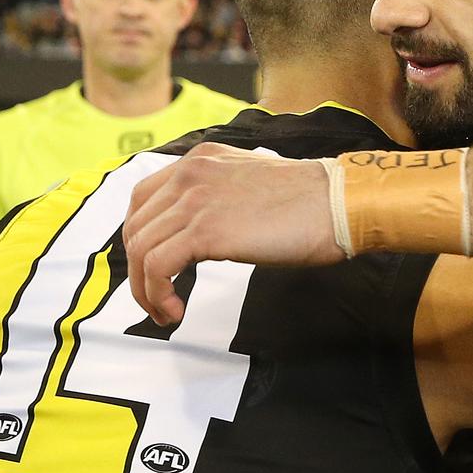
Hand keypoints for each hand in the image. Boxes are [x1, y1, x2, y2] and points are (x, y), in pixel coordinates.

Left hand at [123, 142, 342, 324]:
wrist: (337, 204)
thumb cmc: (308, 204)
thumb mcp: (250, 186)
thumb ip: (218, 197)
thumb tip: (201, 234)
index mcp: (201, 160)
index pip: (143, 198)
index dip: (139, 238)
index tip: (153, 268)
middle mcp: (190, 173)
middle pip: (135, 227)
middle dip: (137, 271)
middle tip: (157, 300)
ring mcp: (195, 200)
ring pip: (140, 250)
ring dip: (146, 290)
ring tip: (166, 312)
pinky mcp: (205, 230)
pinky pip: (157, 267)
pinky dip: (158, 294)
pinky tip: (176, 310)